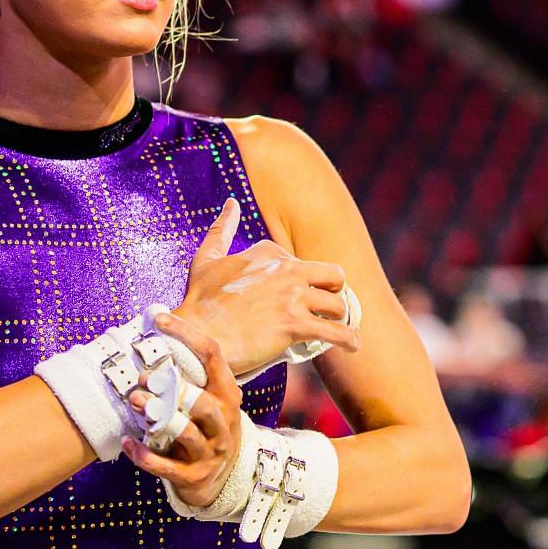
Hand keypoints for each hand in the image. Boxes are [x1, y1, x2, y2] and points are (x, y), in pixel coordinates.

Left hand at [118, 310, 243, 507]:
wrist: (225, 479)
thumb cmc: (208, 430)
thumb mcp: (211, 402)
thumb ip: (189, 378)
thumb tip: (152, 347)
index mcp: (227, 395)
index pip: (213, 356)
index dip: (187, 335)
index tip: (159, 320)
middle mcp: (224, 422)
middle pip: (202, 401)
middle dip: (169, 388)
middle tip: (142, 378)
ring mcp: (210, 451)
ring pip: (185, 432)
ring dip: (155, 417)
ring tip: (134, 403)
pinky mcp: (194, 476)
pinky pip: (166, 466)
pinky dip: (143, 455)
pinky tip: (127, 443)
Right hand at [174, 197, 359, 377]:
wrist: (196, 336)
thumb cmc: (199, 301)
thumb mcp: (206, 258)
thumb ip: (222, 228)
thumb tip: (231, 203)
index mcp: (269, 252)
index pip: (301, 263)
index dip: (301, 281)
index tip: (293, 297)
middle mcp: (285, 270)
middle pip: (333, 276)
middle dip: (333, 291)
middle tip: (326, 307)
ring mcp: (292, 298)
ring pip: (338, 305)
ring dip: (340, 318)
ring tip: (338, 328)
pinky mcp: (295, 326)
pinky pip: (336, 332)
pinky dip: (348, 339)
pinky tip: (352, 345)